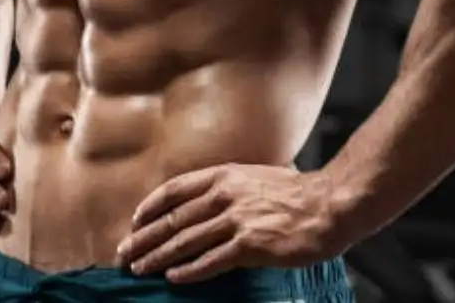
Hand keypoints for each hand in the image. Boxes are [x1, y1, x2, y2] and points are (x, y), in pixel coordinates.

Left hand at [116, 164, 344, 282]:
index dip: (150, 207)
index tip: (135, 222)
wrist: (330, 205)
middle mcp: (224, 196)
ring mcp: (236, 221)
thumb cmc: (298, 193)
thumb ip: (229, 186)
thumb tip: (207, 198)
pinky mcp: (250, 246)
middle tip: (125, 253)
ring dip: (158, 257)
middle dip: (144, 238)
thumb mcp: (256, 176)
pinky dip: (189, 271)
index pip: (174, 190)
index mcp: (223, 176)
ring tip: (140, 269)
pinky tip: (173, 278)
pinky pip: (211, 261)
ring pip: (185, 241)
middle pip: (172, 219)